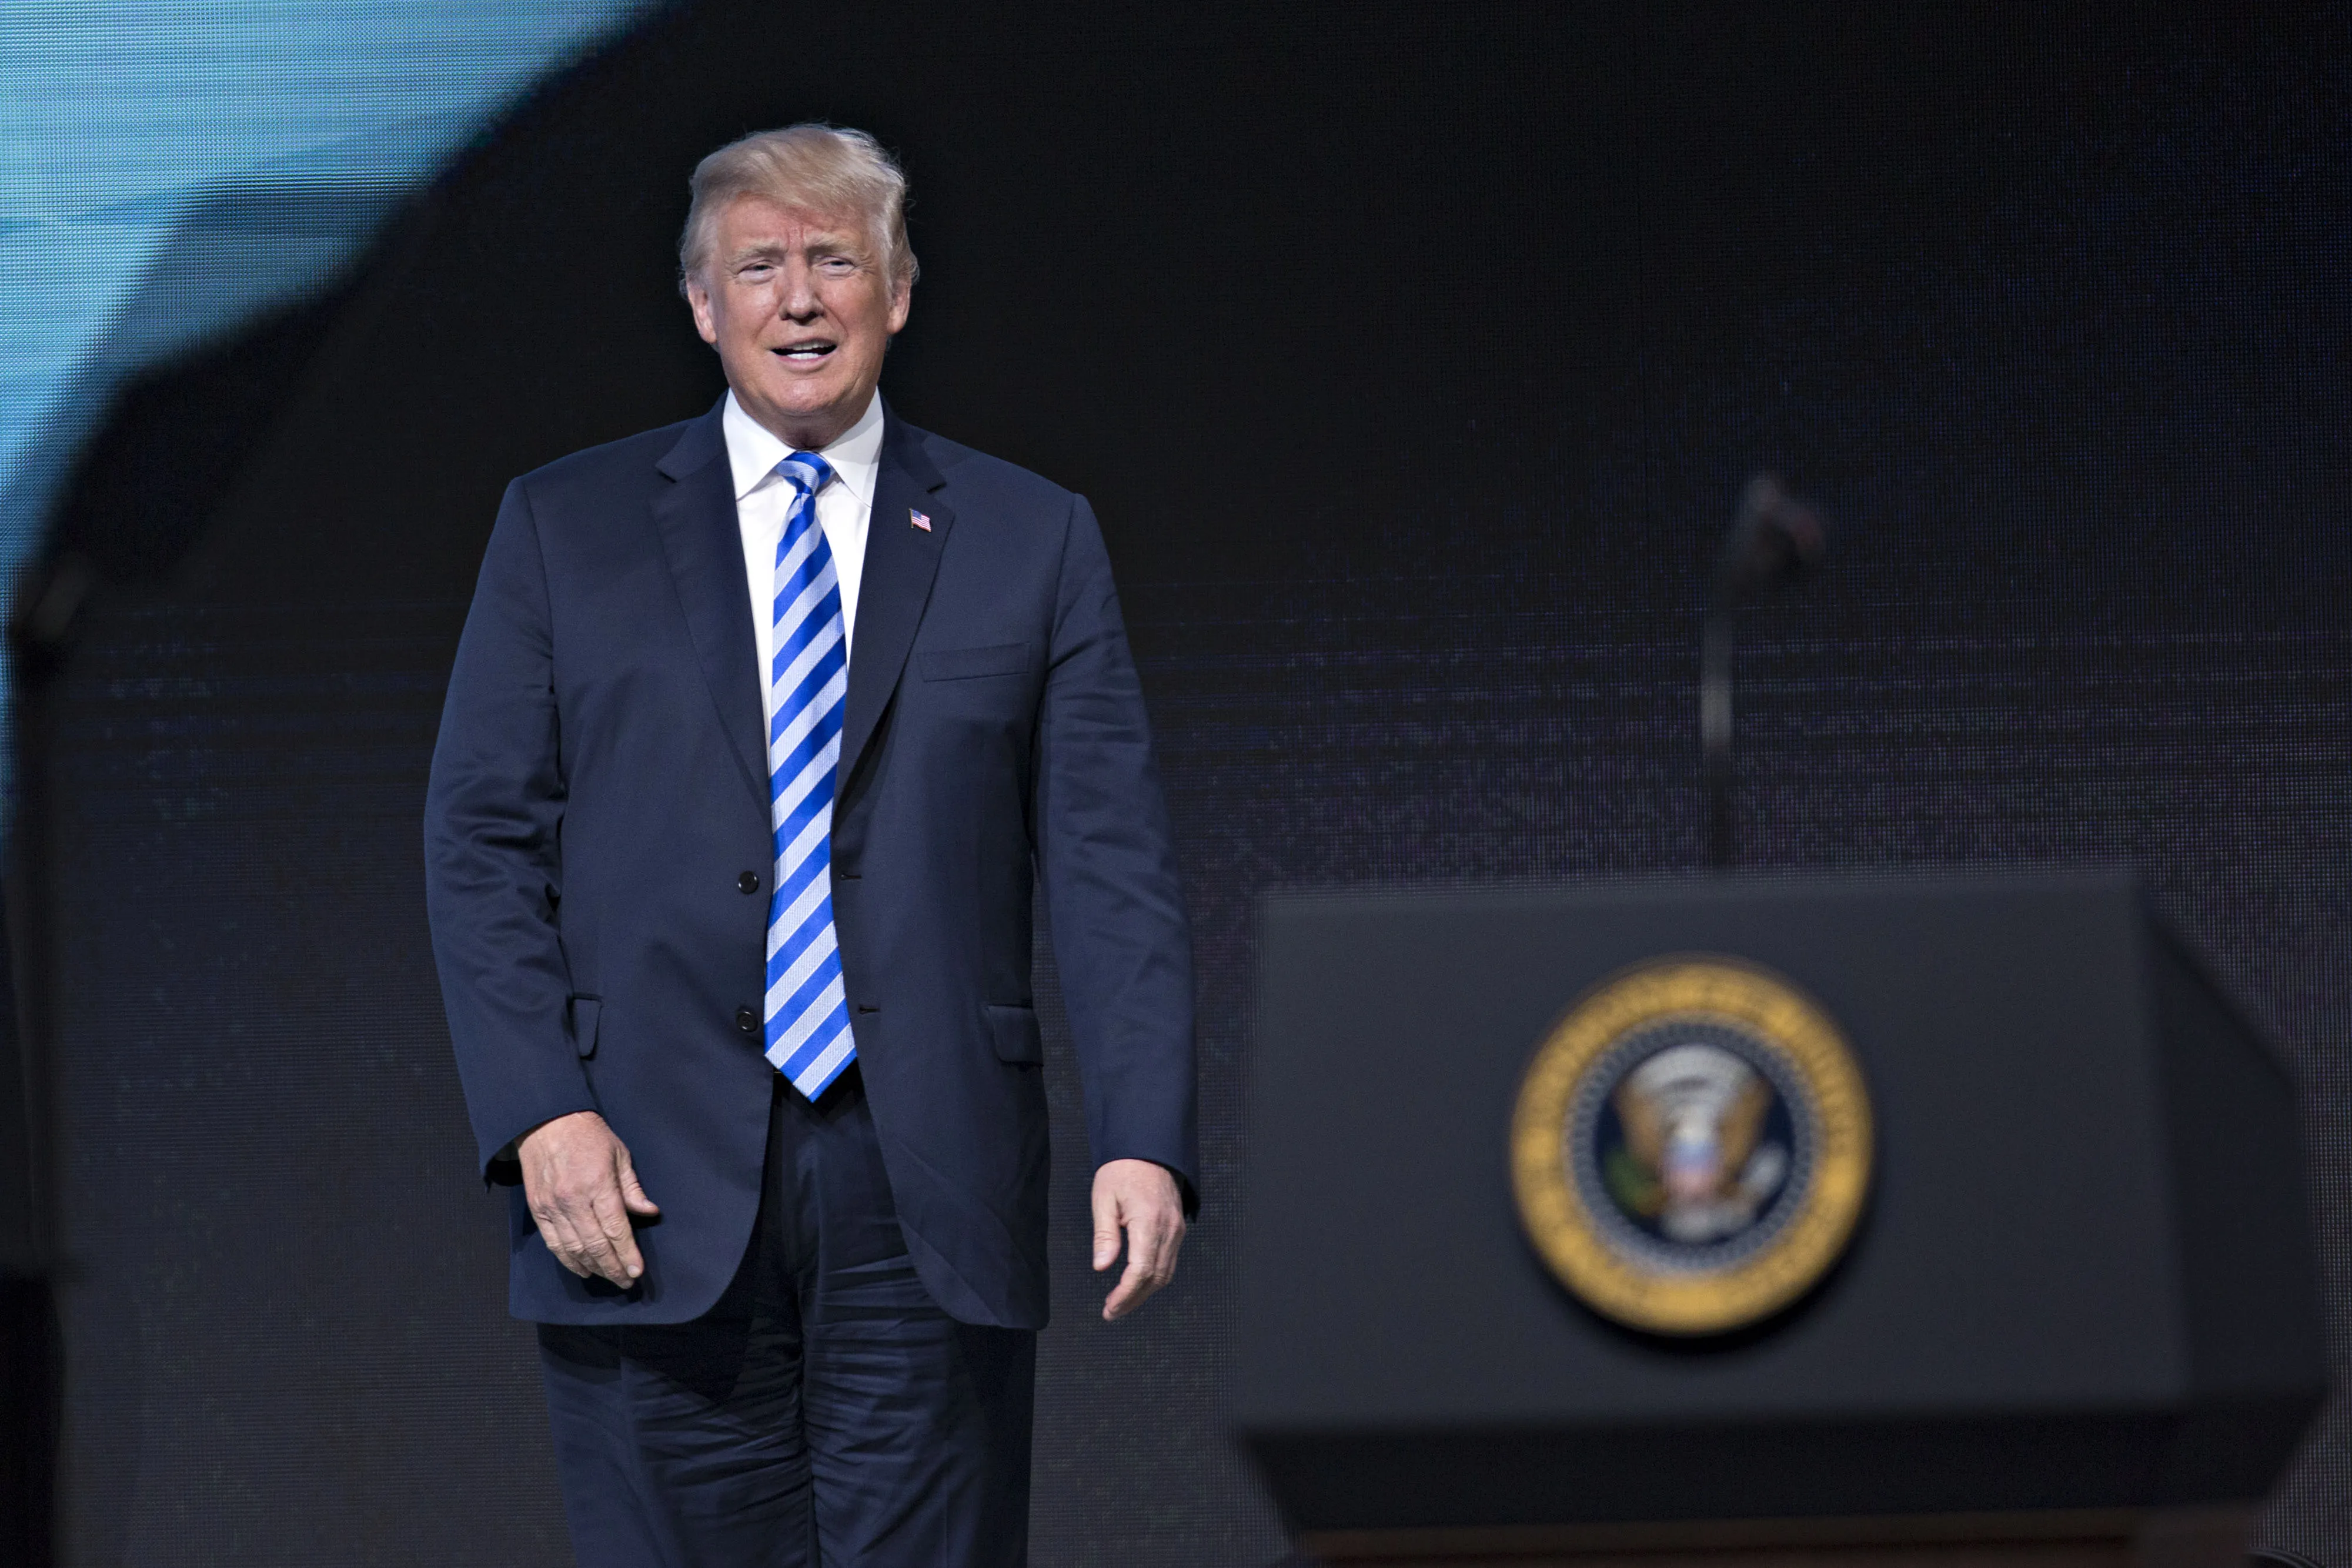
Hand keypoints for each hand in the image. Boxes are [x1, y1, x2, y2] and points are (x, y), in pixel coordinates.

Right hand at [516, 1110, 660, 1287]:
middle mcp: (573, 1199)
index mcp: (597, 1184)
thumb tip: (650, 1213)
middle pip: (595, 1244)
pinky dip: (568, 1260)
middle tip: (626, 1280)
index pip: (615, 1229)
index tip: (637, 1270)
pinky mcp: (537, 1210)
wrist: (546, 1122)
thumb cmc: (589, 1135)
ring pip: (573, 1249)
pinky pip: (553, 1243)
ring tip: (609, 1277)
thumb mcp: (619, 1155)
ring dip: (593, 1267)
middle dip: (613, 1267)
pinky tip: (583, 1268)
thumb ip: (632, 1188)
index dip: (627, 1253)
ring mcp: (552, 1206)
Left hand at [1091, 1158, 1186, 1321]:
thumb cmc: (1122, 1170)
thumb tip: (1101, 1267)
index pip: (1141, 1270)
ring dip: (1145, 1292)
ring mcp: (1177, 1229)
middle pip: (1156, 1278)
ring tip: (1122, 1302)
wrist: (1149, 1148)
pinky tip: (1138, 1281)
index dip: (1126, 1294)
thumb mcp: (1104, 1199)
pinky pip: (1170, 1260)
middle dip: (1134, 1299)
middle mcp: (1169, 1229)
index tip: (1110, 1307)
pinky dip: (1155, 1277)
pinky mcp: (1178, 1228)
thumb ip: (1105, 1236)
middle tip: (1112, 1311)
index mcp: (1148, 1222)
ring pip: (1166, 1273)